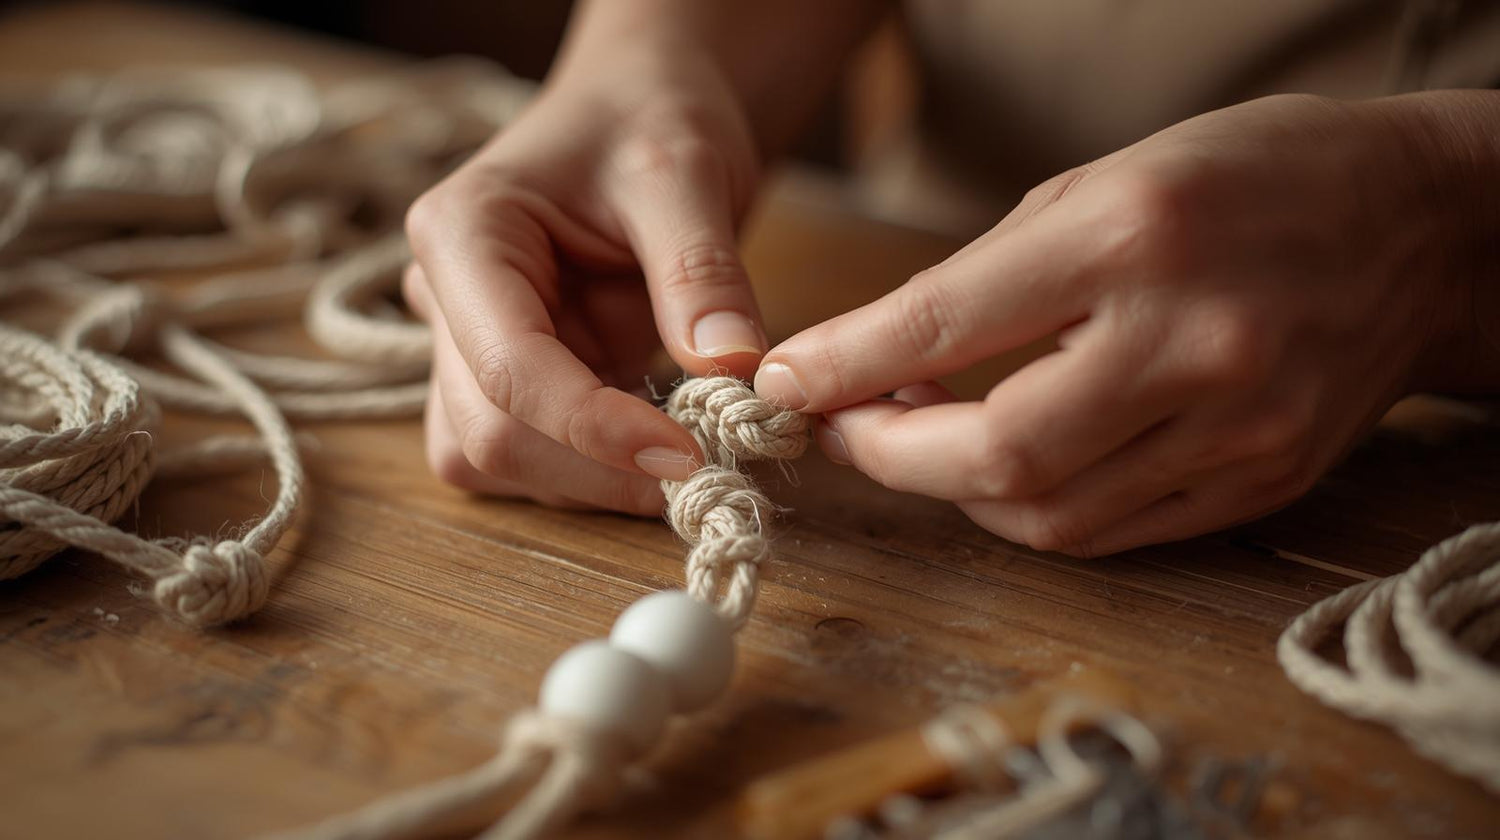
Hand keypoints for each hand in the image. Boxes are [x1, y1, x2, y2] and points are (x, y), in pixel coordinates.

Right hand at [405, 43, 765, 512]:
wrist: (645, 110)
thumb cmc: (650, 117)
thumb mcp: (687, 172)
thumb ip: (700, 270)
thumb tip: (732, 369)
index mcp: (462, 234)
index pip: (509, 366)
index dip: (593, 428)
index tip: (687, 455)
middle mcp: (447, 299)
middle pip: (488, 432)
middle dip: (593, 469)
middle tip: (704, 471)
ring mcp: (471, 347)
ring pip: (496, 460)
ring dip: (590, 481)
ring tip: (686, 453)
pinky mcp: (512, 380)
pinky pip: (533, 456)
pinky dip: (595, 471)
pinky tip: (661, 442)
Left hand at [755, 93, 1480, 554]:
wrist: (1419, 227)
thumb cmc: (1248, 178)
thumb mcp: (1104, 181)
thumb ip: (987, 277)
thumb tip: (877, 358)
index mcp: (1132, 237)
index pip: (943, 325)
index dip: (842, 367)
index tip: (783, 383)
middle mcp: (1190, 342)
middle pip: (995, 455)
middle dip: (888, 455)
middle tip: (844, 428)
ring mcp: (1238, 426)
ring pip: (1049, 514)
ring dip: (955, 490)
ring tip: (921, 441)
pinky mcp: (1263, 480)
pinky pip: (1116, 532)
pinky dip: (1036, 510)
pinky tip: (1005, 470)